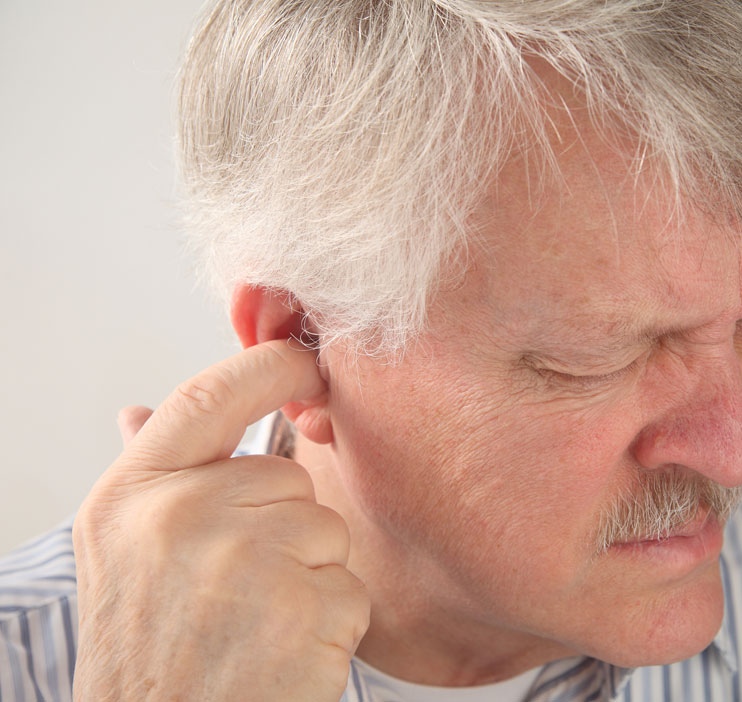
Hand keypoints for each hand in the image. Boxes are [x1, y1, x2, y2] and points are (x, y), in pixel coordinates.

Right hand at [72, 340, 368, 700]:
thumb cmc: (146, 648)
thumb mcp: (121, 552)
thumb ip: (151, 478)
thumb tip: (137, 412)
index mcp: (134, 495)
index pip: (210, 396)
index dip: (266, 364)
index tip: (302, 360)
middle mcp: (185, 516)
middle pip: (288, 478)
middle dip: (281, 525)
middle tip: (236, 587)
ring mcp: (249, 562)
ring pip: (326, 531)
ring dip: (307, 575)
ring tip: (253, 623)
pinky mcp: (306, 609)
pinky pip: (349, 587)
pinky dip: (329, 622)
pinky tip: (280, 651)